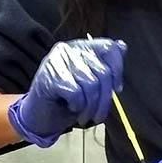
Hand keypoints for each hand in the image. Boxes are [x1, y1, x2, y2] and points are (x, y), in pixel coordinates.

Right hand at [8, 38, 125, 146]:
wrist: (39, 115)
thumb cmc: (66, 99)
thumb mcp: (90, 82)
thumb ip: (105, 65)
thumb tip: (122, 46)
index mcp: (81, 47)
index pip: (108, 47)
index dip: (118, 69)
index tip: (118, 89)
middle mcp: (69, 49)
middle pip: (102, 71)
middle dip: (105, 99)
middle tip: (100, 114)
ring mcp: (57, 61)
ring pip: (90, 84)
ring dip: (91, 107)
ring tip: (86, 115)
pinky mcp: (49, 76)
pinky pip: (76, 93)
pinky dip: (77, 105)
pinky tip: (71, 107)